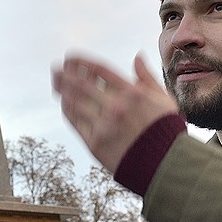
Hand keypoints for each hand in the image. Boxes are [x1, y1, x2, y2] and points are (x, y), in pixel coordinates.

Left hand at [52, 54, 178, 172]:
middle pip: (81, 84)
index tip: (71, 58)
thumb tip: (137, 56)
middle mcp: (115, 106)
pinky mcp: (95, 142)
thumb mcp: (163, 99)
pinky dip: (68, 109)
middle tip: (56, 68)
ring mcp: (104, 125)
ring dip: (62, 89)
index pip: (99, 70)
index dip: (81, 62)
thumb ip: (147, 77)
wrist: (163, 164)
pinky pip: (75, 121)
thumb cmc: (165, 129)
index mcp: (132, 93)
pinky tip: (65, 102)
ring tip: (55, 81)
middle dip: (66, 73)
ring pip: (75, 102)